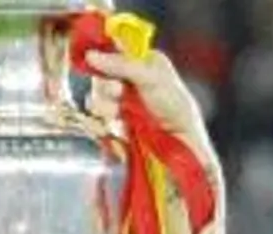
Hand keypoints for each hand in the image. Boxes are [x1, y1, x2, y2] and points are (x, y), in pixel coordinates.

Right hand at [83, 49, 220, 180]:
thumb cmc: (176, 107)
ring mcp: (125, 103)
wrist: (180, 143)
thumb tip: (92, 55)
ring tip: (117, 113)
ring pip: (98, 99)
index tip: (92, 60)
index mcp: (145, 62)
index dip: (102, 56)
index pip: (115, 51)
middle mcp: (133, 81)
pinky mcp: (119, 123)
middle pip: (102, 77)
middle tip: (118, 93)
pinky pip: (99, 118)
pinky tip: (112, 124)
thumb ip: (121, 65)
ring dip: (104, 106)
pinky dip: (102, 121)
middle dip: (106, 87)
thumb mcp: (150, 78)